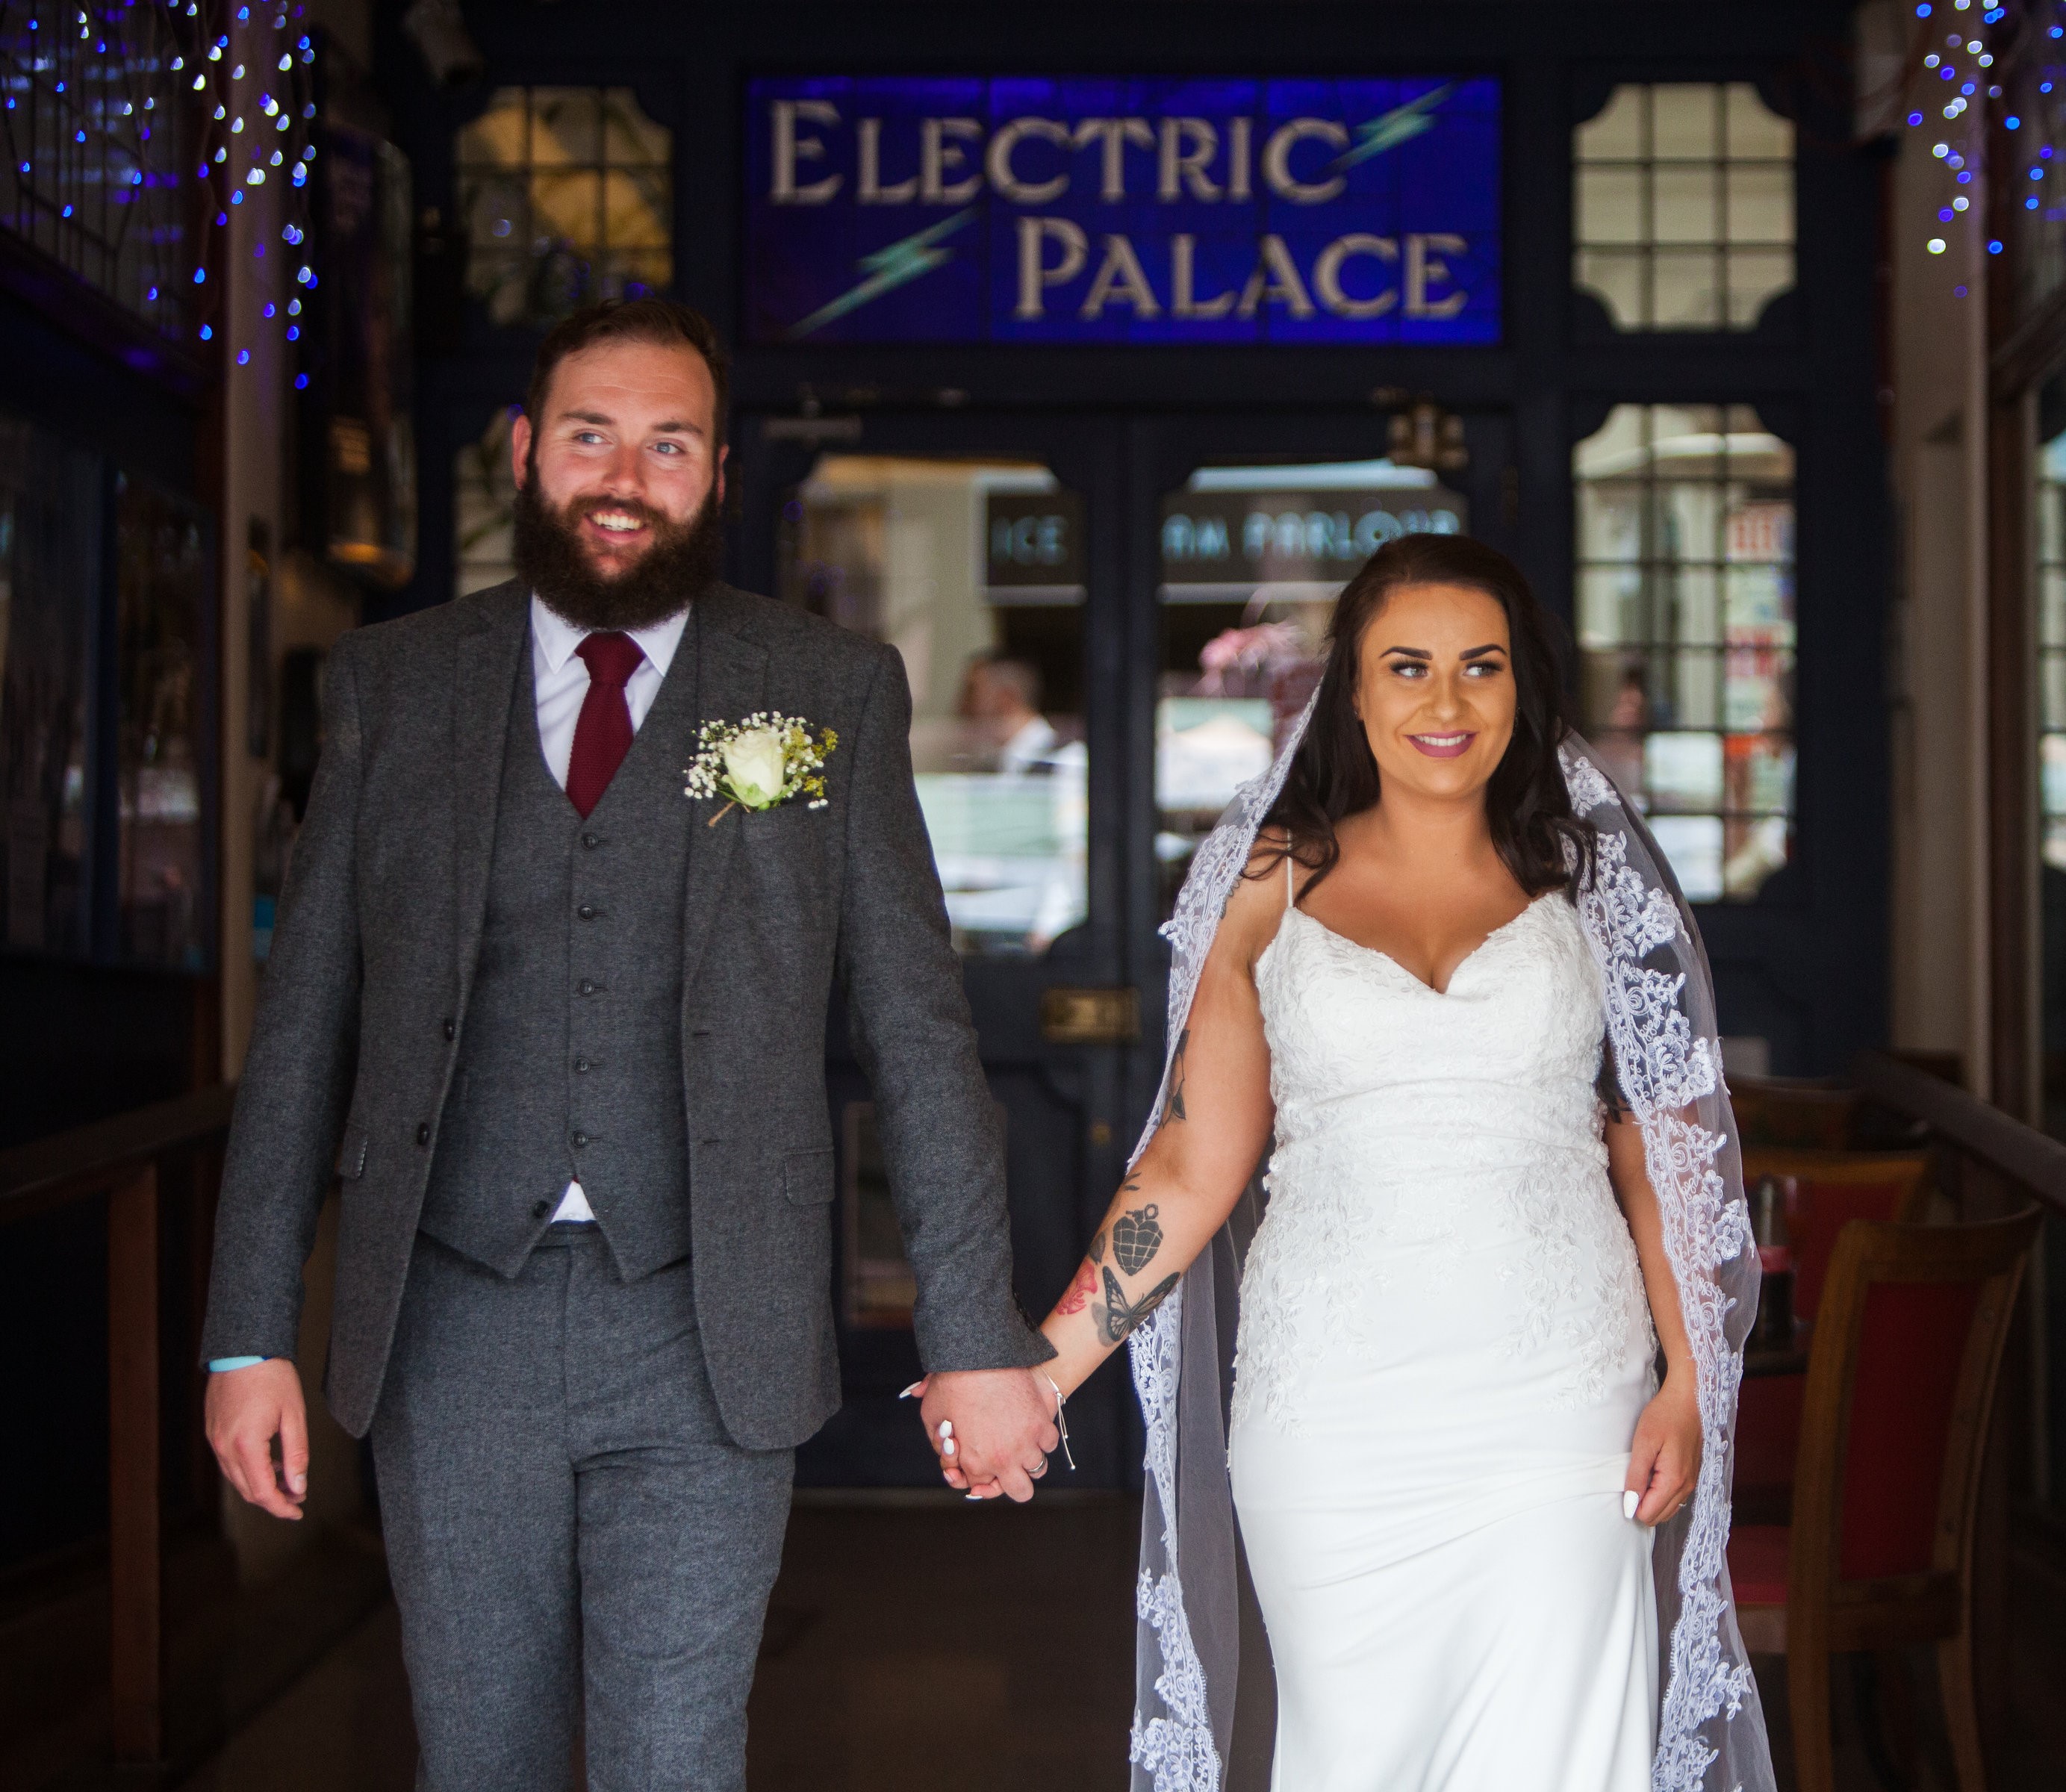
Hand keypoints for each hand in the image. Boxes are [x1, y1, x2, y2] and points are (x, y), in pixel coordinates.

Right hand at [204, 1358, 308, 1520]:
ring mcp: (214, 1440)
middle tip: (297, 1498)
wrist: (243, 1348)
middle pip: (247, 1490)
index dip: (281, 1507)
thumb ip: (297, 1454)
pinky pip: (230, 1462)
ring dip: (261, 1486)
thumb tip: (298, 1486)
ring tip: (288, 1482)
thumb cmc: (271, 1376)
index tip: (298, 1512)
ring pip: (237, 1478)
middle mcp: (224, 1447)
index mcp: (245, 1445)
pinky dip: (249, 1470)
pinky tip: (270, 1464)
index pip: (262, 1492)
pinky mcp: (213, 1431)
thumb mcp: (294, 1415)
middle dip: (273, 1499)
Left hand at [911, 1368, 1058, 1502]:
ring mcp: (1025, 1443)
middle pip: (1020, 1491)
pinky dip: (1043, 1439)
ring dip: (1029, 1460)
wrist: (977, 1356)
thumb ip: (937, 1438)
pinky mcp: (1041, 1423)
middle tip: (1006, 1465)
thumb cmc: (952, 1382)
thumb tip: (946, 1446)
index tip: (979, 1460)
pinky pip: (1050, 1443)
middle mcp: (1003, 1459)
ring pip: (1038, 1469)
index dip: (979, 1475)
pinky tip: (1032, 1428)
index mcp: (974, 1462)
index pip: (982, 1485)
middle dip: (1013, 1482)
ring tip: (1020, 1444)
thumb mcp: (932, 1415)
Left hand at [1624, 1367, 1701, 1527]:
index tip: (1624, 1486)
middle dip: (1641, 1505)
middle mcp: (1687, 1487)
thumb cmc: (1664, 1416)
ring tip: (1641, 1475)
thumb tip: (1630, 1506)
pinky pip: (1675, 1497)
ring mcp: (1692, 1481)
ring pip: (1668, 1508)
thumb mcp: (1643, 1443)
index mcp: (1674, 1481)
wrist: (1689, 1399)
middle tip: (1631, 1479)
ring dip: (1651, 1500)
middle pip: (1659, 1516)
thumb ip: (1637, 1477)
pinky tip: (1652, 1473)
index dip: (1632, 1505)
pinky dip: (1661, 1493)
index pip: (1649, 1514)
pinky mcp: (1692, 1474)